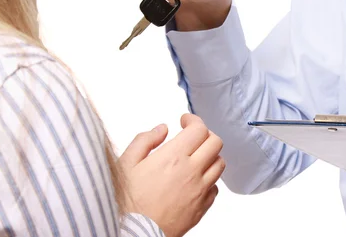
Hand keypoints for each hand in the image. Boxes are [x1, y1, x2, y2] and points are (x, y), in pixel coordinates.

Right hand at [119, 114, 225, 236]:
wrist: (133, 235)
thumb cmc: (127, 203)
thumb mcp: (126, 164)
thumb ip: (145, 141)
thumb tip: (162, 129)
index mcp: (174, 157)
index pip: (199, 129)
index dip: (193, 120)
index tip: (185, 121)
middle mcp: (192, 171)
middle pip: (215, 142)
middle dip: (205, 135)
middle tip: (192, 137)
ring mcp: (200, 190)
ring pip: (219, 164)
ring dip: (210, 156)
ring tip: (195, 158)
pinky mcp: (202, 207)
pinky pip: (215, 187)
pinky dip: (208, 180)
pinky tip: (194, 181)